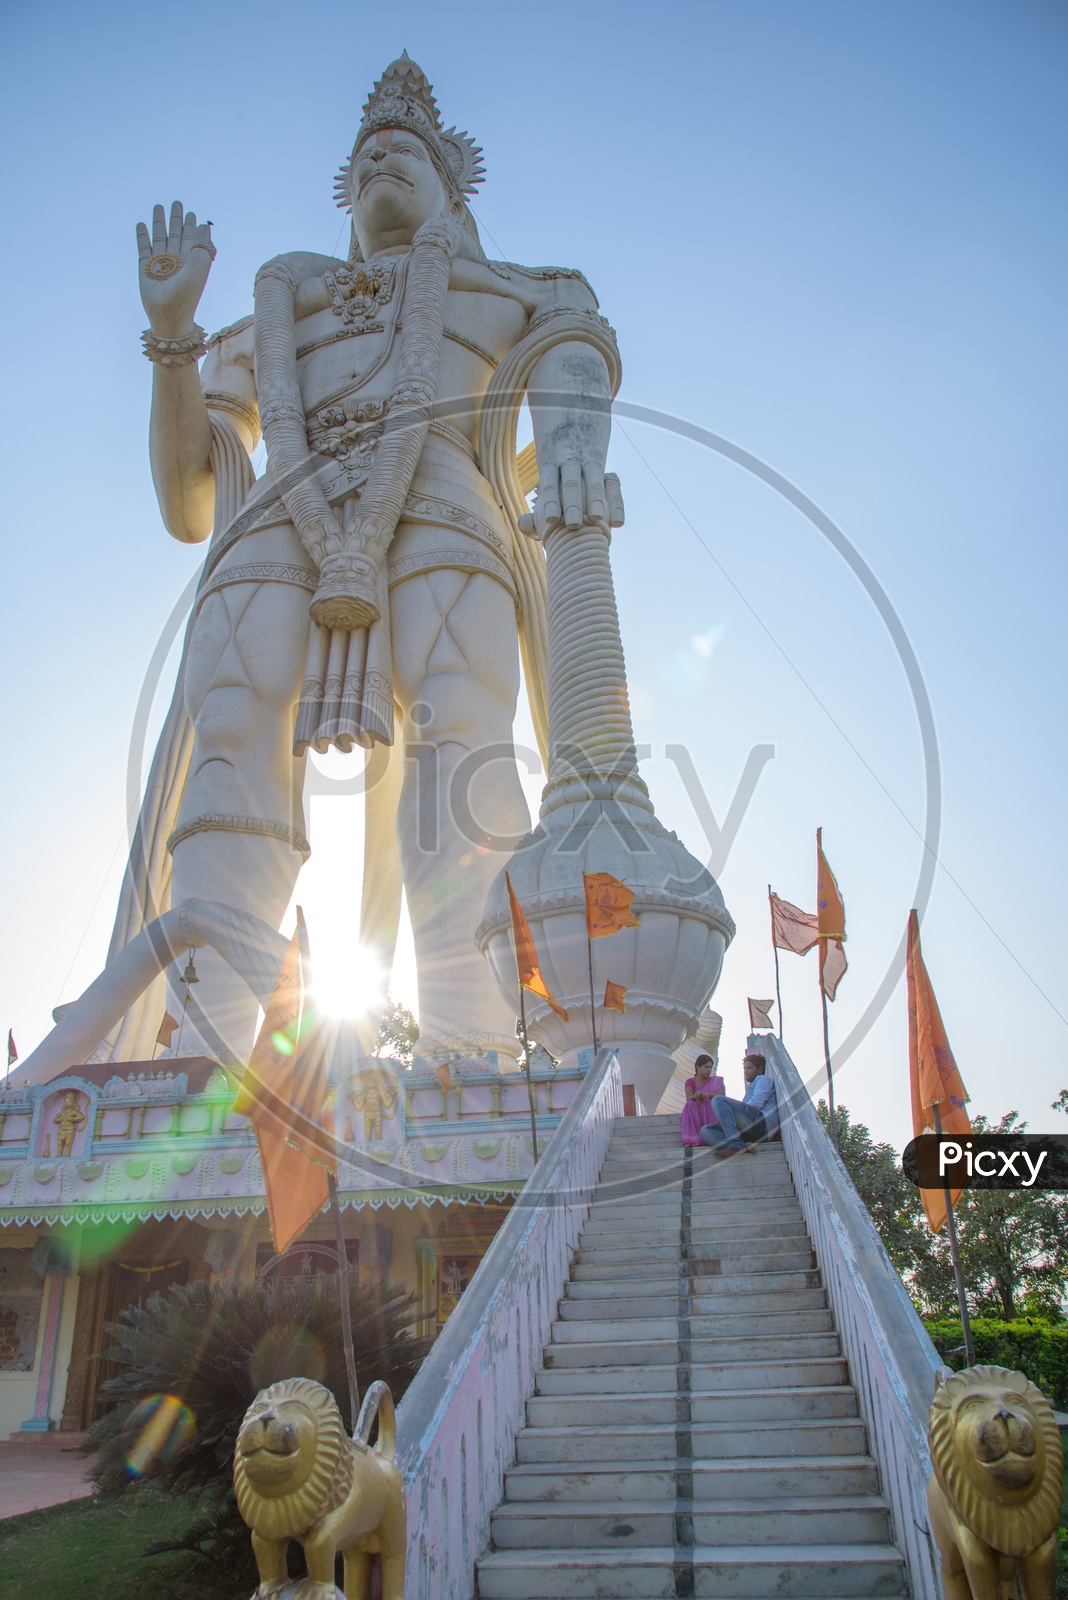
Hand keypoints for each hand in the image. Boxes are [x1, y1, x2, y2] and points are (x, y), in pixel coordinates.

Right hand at [136, 201, 214, 335]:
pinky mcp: (145, 268)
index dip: (191, 225)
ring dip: (159, 222)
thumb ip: (202, 246)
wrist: (169, 315)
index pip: (191, 239)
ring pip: (160, 238)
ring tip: (158, 206)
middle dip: (176, 219)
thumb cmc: (187, 294)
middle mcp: (176, 261)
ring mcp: (160, 264)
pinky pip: (143, 248)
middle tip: (176, 203)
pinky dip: (142, 236)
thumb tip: (204, 226)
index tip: (191, 213)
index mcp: (190, 261)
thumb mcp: (199, 269)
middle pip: (176, 234)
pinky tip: (141, 224)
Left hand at [519, 463, 624, 538]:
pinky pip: (614, 488)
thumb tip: (523, 524)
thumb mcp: (544, 498)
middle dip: (572, 502)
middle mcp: (571, 463)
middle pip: (571, 482)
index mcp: (551, 467)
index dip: (550, 501)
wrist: (578, 456)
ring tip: (597, 519)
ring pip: (594, 481)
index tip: (550, 520)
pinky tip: (617, 523)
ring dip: (595, 499)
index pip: (549, 483)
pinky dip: (617, 505)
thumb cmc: (556, 491)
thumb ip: (532, 516)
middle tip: (573, 524)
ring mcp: (592, 467)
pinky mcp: (609, 476)